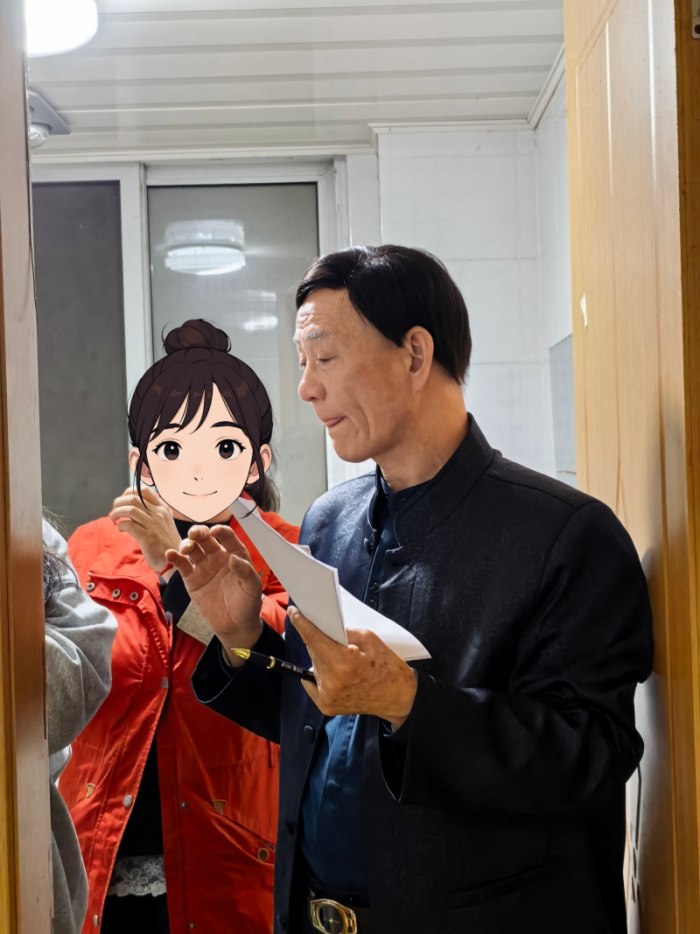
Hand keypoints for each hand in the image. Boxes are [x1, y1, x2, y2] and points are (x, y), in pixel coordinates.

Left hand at [109, 486, 179, 572]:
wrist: (176, 560)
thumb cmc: (166, 542)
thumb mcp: (164, 523)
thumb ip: (152, 513)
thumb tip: (132, 506)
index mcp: (163, 508)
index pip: (144, 491)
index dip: (129, 492)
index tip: (123, 500)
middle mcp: (159, 513)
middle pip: (133, 498)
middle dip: (119, 502)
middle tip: (114, 510)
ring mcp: (154, 524)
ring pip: (130, 509)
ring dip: (117, 512)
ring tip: (114, 518)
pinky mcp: (147, 537)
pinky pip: (129, 524)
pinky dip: (121, 525)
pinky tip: (121, 529)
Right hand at [165, 525, 262, 658]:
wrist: (235, 625)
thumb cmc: (248, 603)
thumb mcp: (252, 587)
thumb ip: (246, 571)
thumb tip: (233, 558)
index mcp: (235, 554)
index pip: (227, 536)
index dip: (221, 531)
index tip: (215, 531)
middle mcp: (218, 557)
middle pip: (206, 538)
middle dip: (199, 533)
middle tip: (194, 535)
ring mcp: (204, 567)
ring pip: (193, 549)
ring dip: (186, 543)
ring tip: (186, 548)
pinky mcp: (192, 579)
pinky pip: (182, 565)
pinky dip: (175, 558)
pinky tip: (170, 554)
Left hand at [288, 606, 417, 727]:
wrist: (397, 697)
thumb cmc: (387, 665)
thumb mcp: (369, 639)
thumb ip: (344, 633)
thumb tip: (325, 628)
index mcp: (343, 663)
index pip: (314, 639)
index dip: (302, 623)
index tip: (293, 612)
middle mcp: (330, 682)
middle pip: (313, 652)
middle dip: (316, 640)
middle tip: (323, 632)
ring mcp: (326, 697)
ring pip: (313, 667)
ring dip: (320, 658)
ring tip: (337, 657)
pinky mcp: (326, 707)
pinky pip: (313, 683)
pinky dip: (319, 674)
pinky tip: (334, 672)